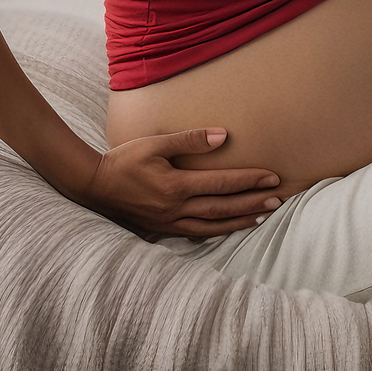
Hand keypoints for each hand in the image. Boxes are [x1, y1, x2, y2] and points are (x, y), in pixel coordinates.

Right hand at [70, 128, 282, 237]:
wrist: (93, 185)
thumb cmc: (123, 160)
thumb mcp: (154, 143)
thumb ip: (189, 140)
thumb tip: (223, 136)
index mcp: (176, 186)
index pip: (222, 184)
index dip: (249, 180)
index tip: (273, 178)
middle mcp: (176, 208)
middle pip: (223, 208)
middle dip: (253, 204)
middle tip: (279, 200)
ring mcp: (169, 222)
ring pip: (213, 226)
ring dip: (240, 222)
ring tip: (263, 218)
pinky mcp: (163, 229)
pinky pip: (196, 234)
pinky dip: (217, 232)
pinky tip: (229, 229)